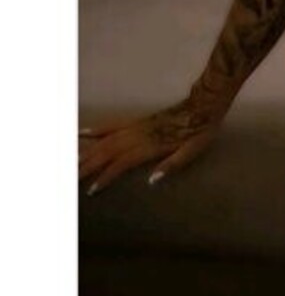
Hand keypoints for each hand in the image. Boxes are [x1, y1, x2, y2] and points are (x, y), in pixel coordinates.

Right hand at [78, 94, 224, 196]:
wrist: (203, 106)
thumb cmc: (199, 132)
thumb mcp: (192, 151)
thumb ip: (171, 166)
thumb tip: (152, 181)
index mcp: (150, 146)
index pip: (121, 163)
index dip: (106, 176)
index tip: (92, 189)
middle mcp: (138, 136)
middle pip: (107, 152)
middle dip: (88, 166)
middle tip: (71, 178)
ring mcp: (136, 127)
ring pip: (105, 140)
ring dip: (87, 151)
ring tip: (71, 162)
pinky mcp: (137, 121)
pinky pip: (112, 126)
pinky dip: (96, 130)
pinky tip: (82, 133)